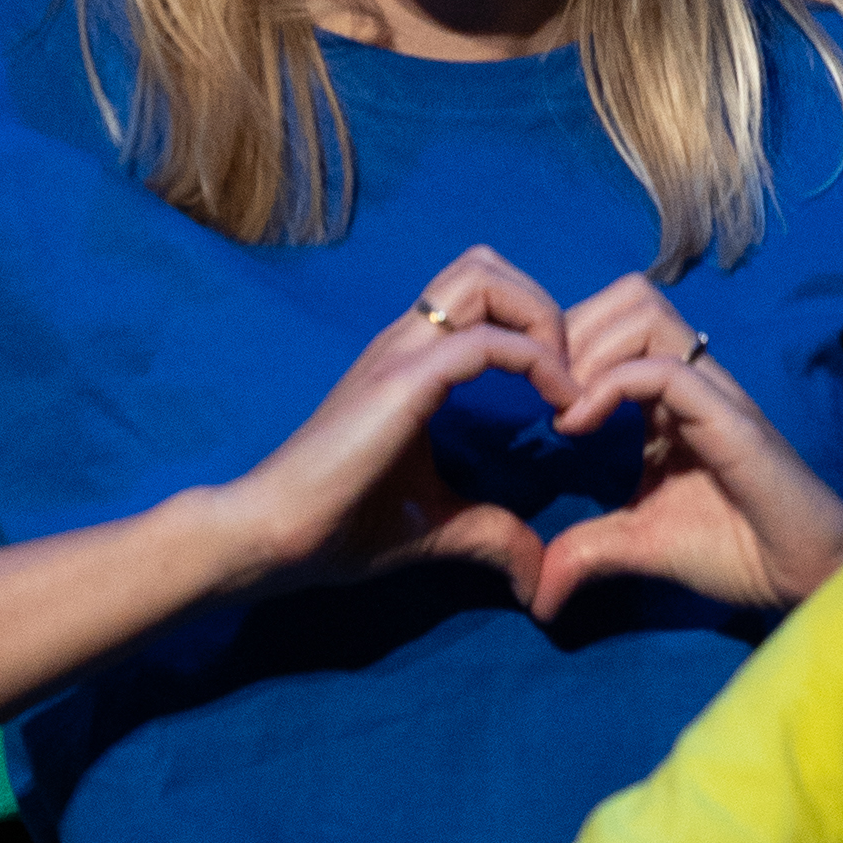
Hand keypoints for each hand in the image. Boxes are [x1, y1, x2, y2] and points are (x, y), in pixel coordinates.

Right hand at [205, 241, 581, 607]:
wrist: (276, 538)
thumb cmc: (341, 527)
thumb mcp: (438, 527)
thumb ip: (492, 533)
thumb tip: (537, 576)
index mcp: (411, 363)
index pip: (481, 297)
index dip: (535, 328)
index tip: (566, 398)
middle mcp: (405, 342)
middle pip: (484, 265)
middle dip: (541, 306)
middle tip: (565, 374)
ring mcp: (401, 354)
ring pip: (483, 277)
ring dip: (539, 318)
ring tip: (561, 382)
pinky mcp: (403, 381)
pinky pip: (485, 341)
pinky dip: (536, 362)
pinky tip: (556, 410)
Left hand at [523, 285, 842, 623]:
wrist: (804, 576)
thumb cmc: (735, 550)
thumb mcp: (638, 545)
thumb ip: (586, 551)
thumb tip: (539, 596)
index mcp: (669, 395)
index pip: (614, 321)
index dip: (565, 343)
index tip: (537, 400)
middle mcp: (692, 379)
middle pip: (628, 296)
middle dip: (571, 330)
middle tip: (544, 392)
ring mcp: (712, 392)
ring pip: (645, 311)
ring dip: (589, 348)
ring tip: (565, 408)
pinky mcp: (730, 418)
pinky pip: (666, 370)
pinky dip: (611, 386)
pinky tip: (579, 428)